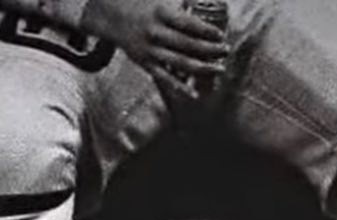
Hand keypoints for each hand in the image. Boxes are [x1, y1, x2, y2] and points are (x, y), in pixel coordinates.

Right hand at [81, 0, 229, 87]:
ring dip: (202, 68)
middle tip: (225, 51)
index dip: (206, 30)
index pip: (188, 24)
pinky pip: (166, 78)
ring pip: (180, 63)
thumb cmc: (141, 4)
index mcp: (160, 13)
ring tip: (219, 69)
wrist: (111, 16)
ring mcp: (150, 50)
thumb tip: (201, 1)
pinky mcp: (146, 64)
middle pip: (187, 44)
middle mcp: (155, 32)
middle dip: (209, 49)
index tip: (220, 35)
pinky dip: (181, 87)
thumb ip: (182, 1)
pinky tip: (195, 94)